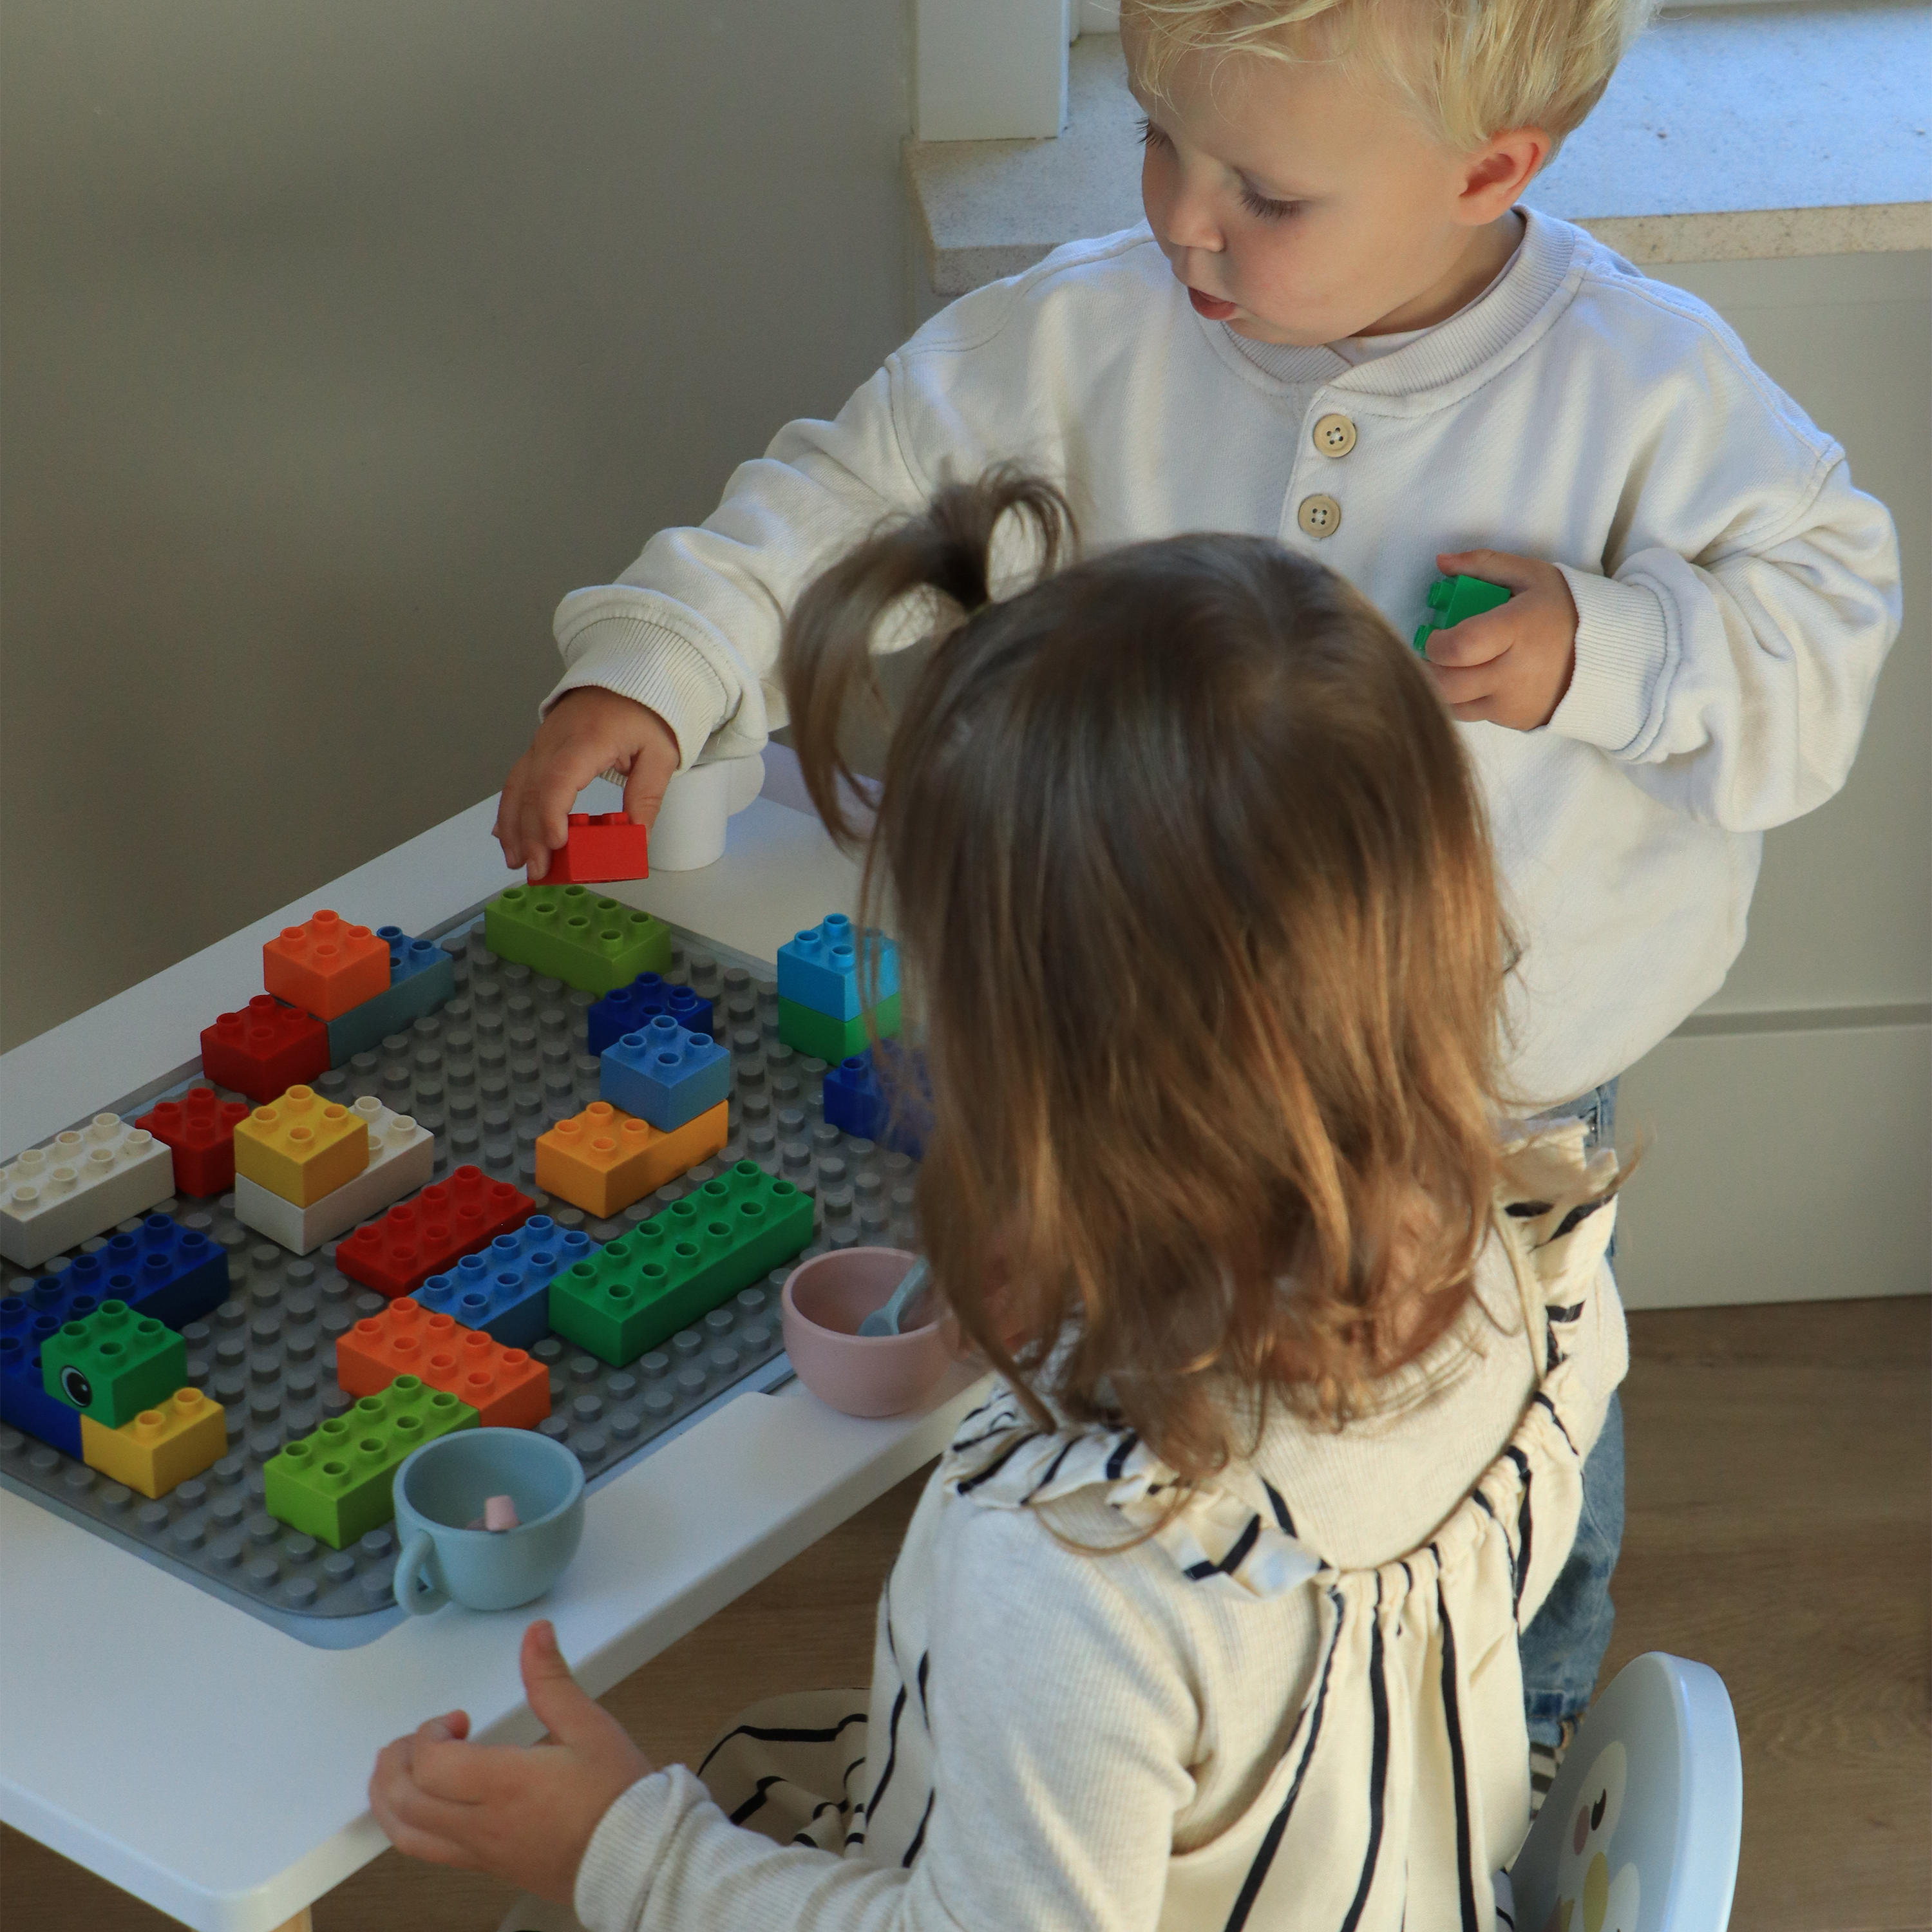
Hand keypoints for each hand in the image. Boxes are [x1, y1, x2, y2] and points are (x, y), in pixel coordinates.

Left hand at [369, 1619, 653, 1903]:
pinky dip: (408, 1824)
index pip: (432, 1766)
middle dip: (396, 1761)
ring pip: (406, 1835)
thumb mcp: (589, 1726)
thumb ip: (551, 1680)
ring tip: (403, 1770)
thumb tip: (535, 1634)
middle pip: (405, 1802)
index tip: (456, 1719)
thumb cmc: (616, 1795)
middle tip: (419, 1738)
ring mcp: (480, 1851)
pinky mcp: (487, 1867)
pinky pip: (427, 1852)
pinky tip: (426, 1803)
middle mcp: (483, 1824)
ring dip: (389, 1798)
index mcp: (506, 1785)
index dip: (428, 1734)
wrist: (636, 1857)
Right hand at [495, 688, 680, 879]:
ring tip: (515, 861)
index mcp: (588, 738)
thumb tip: (637, 839)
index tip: (555, 843)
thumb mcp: (659, 755)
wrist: (630, 677)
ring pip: (517, 786)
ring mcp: (542, 743)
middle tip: (537, 870)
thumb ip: (646, 796)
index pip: (560, 777)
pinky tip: (506, 834)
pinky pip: (518, 779)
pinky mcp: (539, 749)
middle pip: (533, 790)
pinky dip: (509, 809)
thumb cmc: (645, 713)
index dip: (552, 813)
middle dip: (530, 834)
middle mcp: (556, 739)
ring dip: (512, 826)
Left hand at [1420, 550, 1578, 729]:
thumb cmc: (1565, 609)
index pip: (1458, 647)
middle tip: (1430, 654)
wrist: (1608, 655)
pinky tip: (1473, 680)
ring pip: (1452, 705)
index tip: (1434, 634)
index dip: (1435, 643)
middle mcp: (1514, 673)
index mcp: (1518, 630)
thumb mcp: (1532, 575)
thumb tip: (1442, 561)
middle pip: (1447, 684)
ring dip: (1440, 687)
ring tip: (1450, 666)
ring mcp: (1514, 703)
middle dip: (1427, 669)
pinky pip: (1472, 715)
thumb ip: (1484, 565)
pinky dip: (1463, 700)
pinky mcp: (1515, 721)